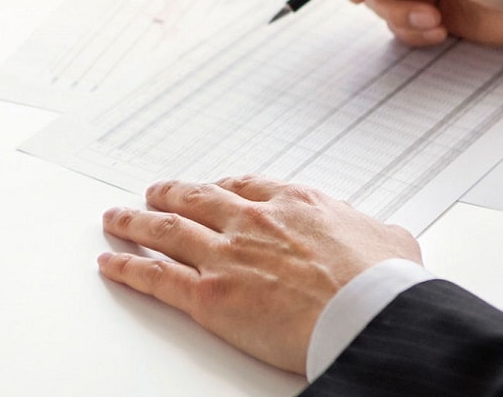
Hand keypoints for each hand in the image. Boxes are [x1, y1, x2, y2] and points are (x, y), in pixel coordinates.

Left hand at [98, 176, 420, 374]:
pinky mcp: (208, 295)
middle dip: (169, 195)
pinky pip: (155, 277)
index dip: (220, 189)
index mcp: (295, 205)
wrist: (370, 314)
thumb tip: (389, 236)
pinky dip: (126, 268)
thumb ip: (379, 233)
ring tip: (115, 219)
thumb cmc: (386, 285)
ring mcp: (226, 256)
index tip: (209, 189)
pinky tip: (109, 262)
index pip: (245, 188)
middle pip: (196, 200)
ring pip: (165, 231)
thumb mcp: (393, 241)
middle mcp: (253, 222)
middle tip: (152, 194)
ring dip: (134, 223)